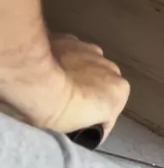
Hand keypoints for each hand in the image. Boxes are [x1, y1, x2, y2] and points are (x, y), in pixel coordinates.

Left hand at [0, 34, 129, 140]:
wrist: (37, 82)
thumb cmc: (62, 110)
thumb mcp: (84, 128)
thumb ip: (94, 120)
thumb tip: (88, 122)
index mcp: (121, 89)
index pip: (111, 109)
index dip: (96, 118)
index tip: (81, 123)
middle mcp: (111, 66)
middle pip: (101, 84)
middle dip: (89, 91)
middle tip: (69, 104)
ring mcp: (90, 50)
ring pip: (86, 66)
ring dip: (77, 74)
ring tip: (57, 86)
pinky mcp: (69, 39)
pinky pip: (69, 53)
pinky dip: (63, 60)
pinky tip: (49, 70)